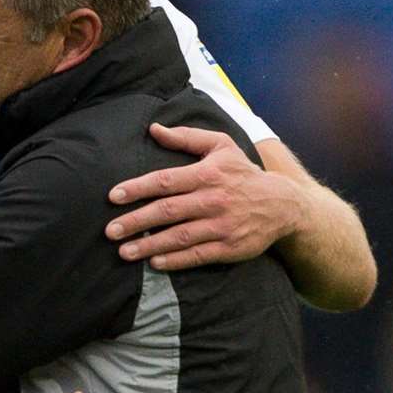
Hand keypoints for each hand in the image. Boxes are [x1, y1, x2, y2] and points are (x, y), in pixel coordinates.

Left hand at [105, 123, 303, 270]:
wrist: (283, 204)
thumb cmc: (242, 173)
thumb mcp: (221, 146)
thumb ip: (186, 137)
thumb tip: (154, 129)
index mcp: (207, 174)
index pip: (165, 181)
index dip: (137, 188)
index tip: (113, 196)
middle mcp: (212, 200)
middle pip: (167, 211)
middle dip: (136, 221)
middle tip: (110, 231)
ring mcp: (221, 226)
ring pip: (180, 236)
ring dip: (150, 245)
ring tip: (124, 251)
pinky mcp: (229, 247)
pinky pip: (198, 255)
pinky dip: (175, 260)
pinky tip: (154, 263)